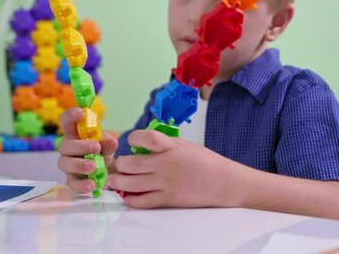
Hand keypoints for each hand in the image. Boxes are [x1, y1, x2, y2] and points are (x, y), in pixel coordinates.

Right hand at [57, 108, 117, 193]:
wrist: (107, 174)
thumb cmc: (102, 153)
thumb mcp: (108, 146)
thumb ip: (108, 143)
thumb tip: (111, 141)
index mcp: (75, 135)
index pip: (66, 122)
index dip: (70, 116)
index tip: (79, 112)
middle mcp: (68, 149)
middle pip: (64, 145)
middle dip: (80, 146)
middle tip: (96, 148)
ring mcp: (68, 166)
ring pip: (65, 163)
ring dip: (79, 164)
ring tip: (93, 167)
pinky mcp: (72, 181)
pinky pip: (72, 183)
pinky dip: (81, 185)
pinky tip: (92, 185)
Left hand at [107, 129, 238, 207]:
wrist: (224, 182)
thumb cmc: (206, 162)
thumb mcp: (185, 146)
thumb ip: (165, 146)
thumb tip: (143, 147)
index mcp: (171, 147)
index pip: (145, 138)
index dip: (132, 138)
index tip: (130, 141)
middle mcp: (165, 165)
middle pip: (130, 164)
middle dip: (119, 164)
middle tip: (118, 165)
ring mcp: (165, 183)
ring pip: (131, 184)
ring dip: (118, 182)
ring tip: (114, 181)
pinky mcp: (168, 199)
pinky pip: (142, 201)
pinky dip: (130, 200)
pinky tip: (127, 196)